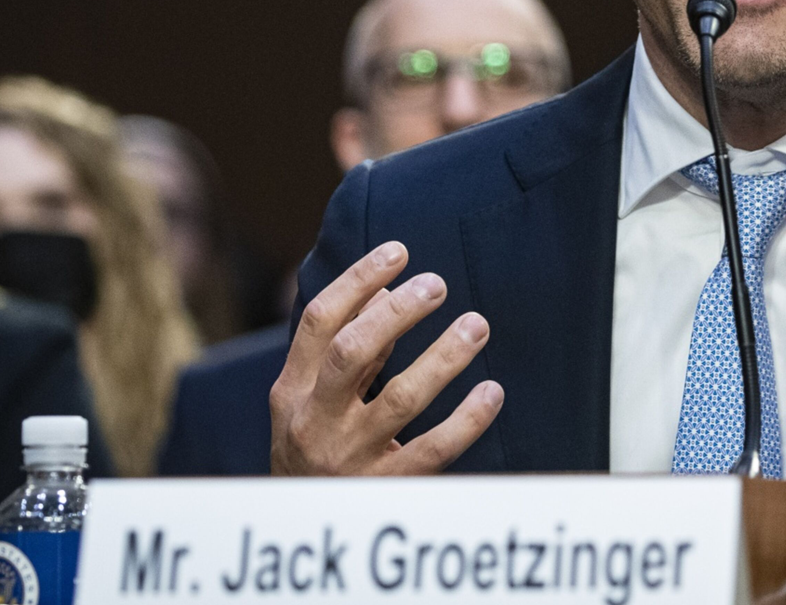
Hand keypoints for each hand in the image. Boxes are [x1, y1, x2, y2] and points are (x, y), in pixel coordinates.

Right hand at [269, 241, 503, 474]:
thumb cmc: (315, 451)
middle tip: (437, 285)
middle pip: (353, 351)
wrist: (302, 534)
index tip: (399, 252)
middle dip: (398, 313)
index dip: (358, 280)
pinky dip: (467, 419)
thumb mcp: (312, 401)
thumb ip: (347, 350)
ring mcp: (349, 458)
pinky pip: (434, 450)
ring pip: (401, 398)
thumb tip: (386, 290)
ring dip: (443, 356)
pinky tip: (492, 392)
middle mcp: (314, 422)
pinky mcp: (386, 489)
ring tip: (476, 326)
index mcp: (293, 391)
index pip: (320, 321)